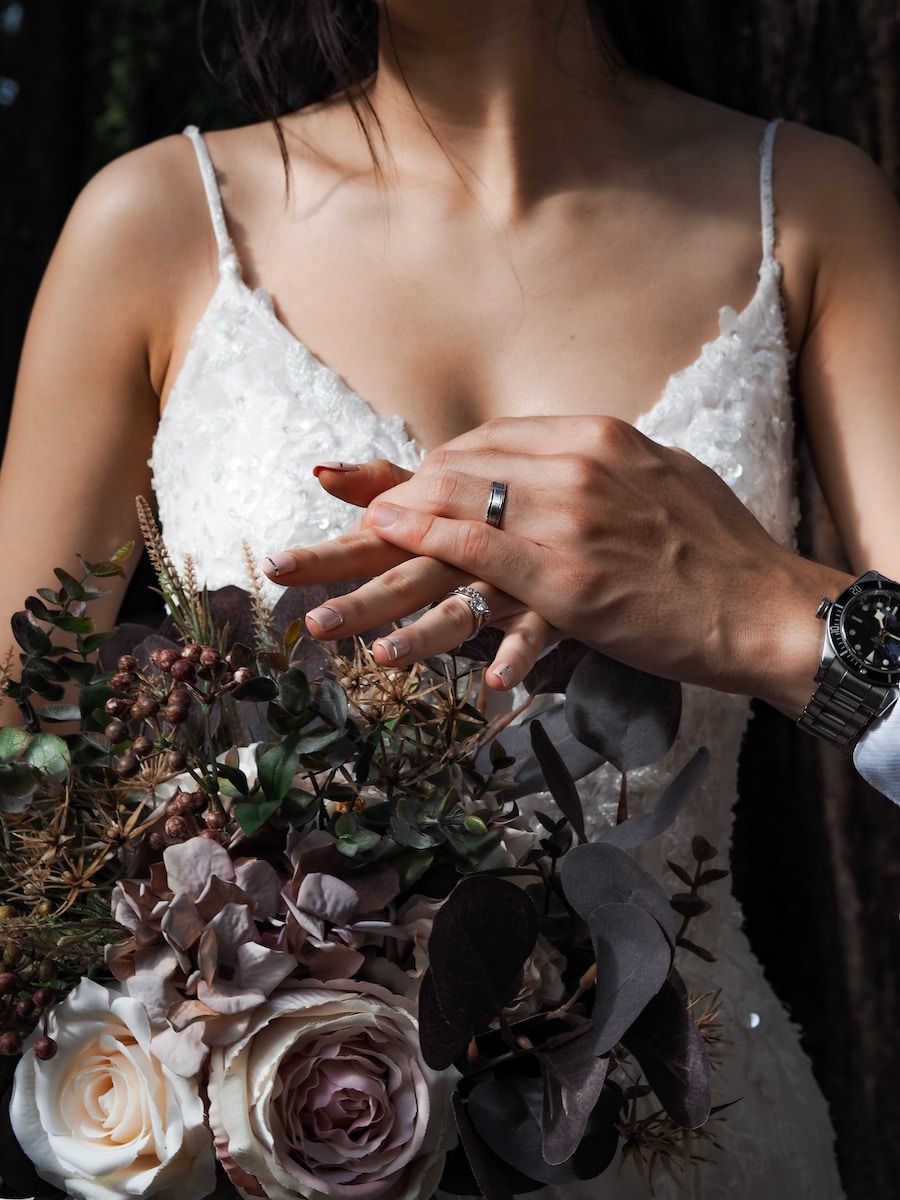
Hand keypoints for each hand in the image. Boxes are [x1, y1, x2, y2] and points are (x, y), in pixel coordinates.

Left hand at [264, 416, 848, 711]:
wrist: (767, 604)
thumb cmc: (717, 546)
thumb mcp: (661, 475)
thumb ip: (602, 463)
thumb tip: (566, 456)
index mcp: (593, 437)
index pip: (483, 443)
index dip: (423, 469)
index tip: (376, 484)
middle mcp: (573, 468)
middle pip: (451, 475)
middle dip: (375, 504)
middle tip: (316, 522)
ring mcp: (569, 524)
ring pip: (451, 525)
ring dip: (376, 557)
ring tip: (315, 597)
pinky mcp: (571, 584)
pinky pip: (483, 576)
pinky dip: (429, 588)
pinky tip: (385, 618)